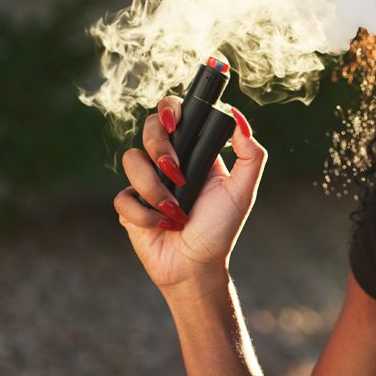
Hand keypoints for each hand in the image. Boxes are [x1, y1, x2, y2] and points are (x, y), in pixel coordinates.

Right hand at [113, 98, 265, 291]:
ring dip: (155, 188)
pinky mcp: (129, 205)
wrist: (196, 267)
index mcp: (193, 152)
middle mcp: (168, 161)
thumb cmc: (220, 229)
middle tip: (177, 172)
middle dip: (160, 147)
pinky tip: (163, 225)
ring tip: (176, 212)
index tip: (176, 122)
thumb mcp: (243, 191)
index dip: (170, 108)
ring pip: (132, 160)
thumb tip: (238, 117)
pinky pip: (123, 197)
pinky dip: (145, 214)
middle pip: (150, 127)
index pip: (176, 113)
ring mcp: (146, 182)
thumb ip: (251, 154)